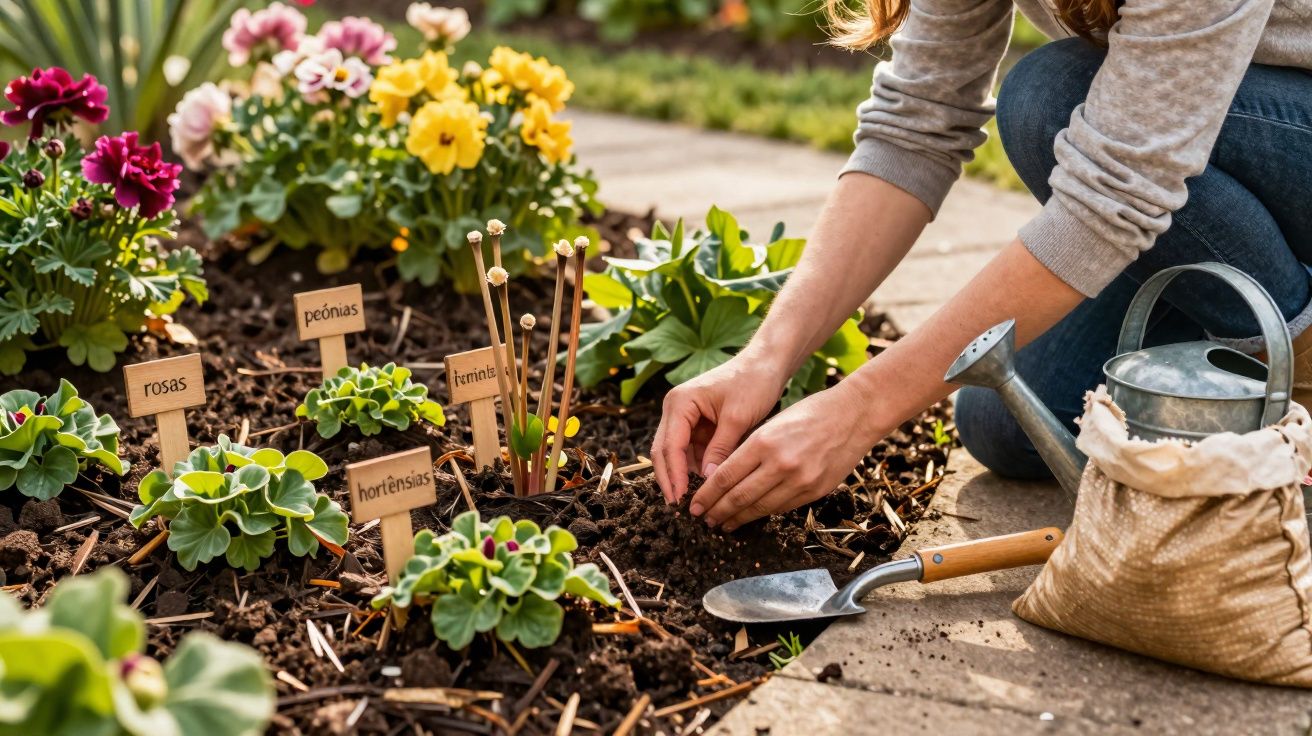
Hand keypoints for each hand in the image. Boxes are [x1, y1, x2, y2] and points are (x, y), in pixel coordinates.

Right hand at [650, 355, 787, 503]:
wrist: (765, 364)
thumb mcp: (737, 418)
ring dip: (682, 475)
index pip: (669, 445)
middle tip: (678, 506)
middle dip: (670, 479)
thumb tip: (707, 480)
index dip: (673, 474)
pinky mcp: (696, 423)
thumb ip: (720, 449)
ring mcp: (684, 416)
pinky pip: (690, 450)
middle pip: (663, 450)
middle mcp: (676, 408)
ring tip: (692, 501)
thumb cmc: (753, 383)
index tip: (680, 498)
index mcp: (680, 402)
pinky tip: (703, 485)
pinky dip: (694, 466)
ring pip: (675, 453)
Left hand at [690, 380, 877, 530]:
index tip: (695, 505)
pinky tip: (752, 515)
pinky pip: (782, 507)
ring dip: (738, 518)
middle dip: (717, 511)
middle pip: (739, 497)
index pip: (725, 476)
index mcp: (763, 442)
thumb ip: (750, 451)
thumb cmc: (810, 413)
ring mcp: (799, 481)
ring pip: (760, 507)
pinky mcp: (815, 491)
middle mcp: (780, 464)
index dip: (707, 495)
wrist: (853, 415)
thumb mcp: (772, 423)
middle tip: (704, 519)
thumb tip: (724, 477)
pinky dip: (763, 512)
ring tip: (724, 524)